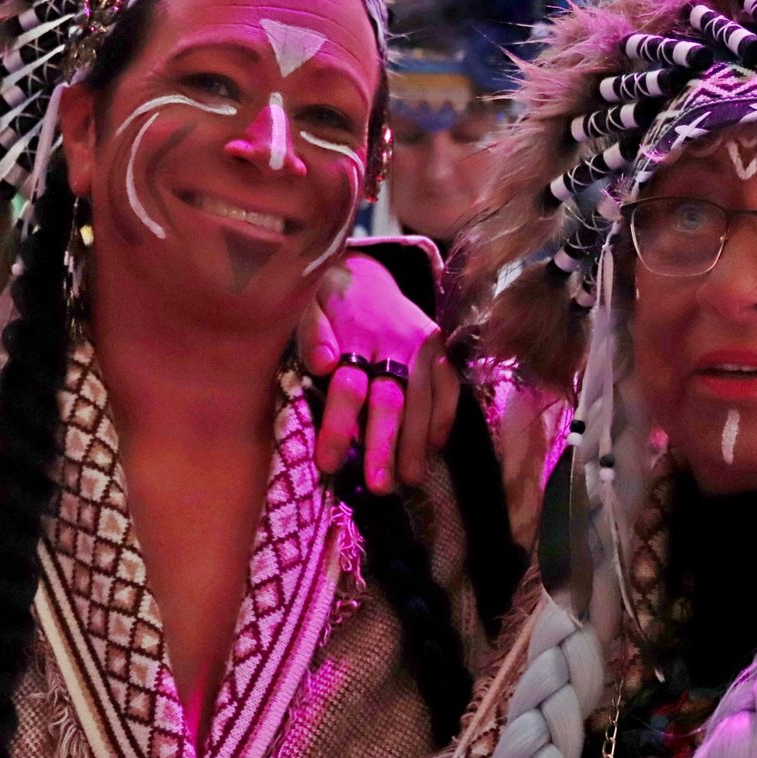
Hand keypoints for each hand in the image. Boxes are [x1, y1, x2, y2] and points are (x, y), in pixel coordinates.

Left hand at [297, 253, 459, 493]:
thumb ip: (311, 333)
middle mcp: (394, 341)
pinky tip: (434, 449)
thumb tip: (321, 364)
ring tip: (408, 479)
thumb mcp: (308, 305)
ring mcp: (422, 345)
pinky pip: (448, 388)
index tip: (327, 464)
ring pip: (421, 400)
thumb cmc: (329, 300)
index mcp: (355, 332)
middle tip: (378, 486)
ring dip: (415, 443)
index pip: (348, 386)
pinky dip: (443, 419)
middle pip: (390, 400)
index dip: (338, 426)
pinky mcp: (440, 349)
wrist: (367, 271)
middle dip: (384, 446)